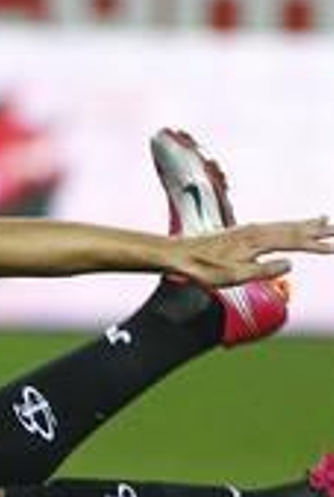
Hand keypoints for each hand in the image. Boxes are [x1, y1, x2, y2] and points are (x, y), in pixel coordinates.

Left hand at [169, 217, 333, 286]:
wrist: (178, 254)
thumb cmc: (204, 268)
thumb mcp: (236, 276)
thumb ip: (265, 270)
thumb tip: (290, 264)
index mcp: (258, 241)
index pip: (294, 242)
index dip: (315, 245)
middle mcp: (255, 231)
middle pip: (293, 229)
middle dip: (317, 229)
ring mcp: (247, 230)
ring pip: (283, 226)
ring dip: (304, 224)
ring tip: (322, 220)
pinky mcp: (240, 233)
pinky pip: (272, 227)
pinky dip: (286, 226)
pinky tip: (287, 229)